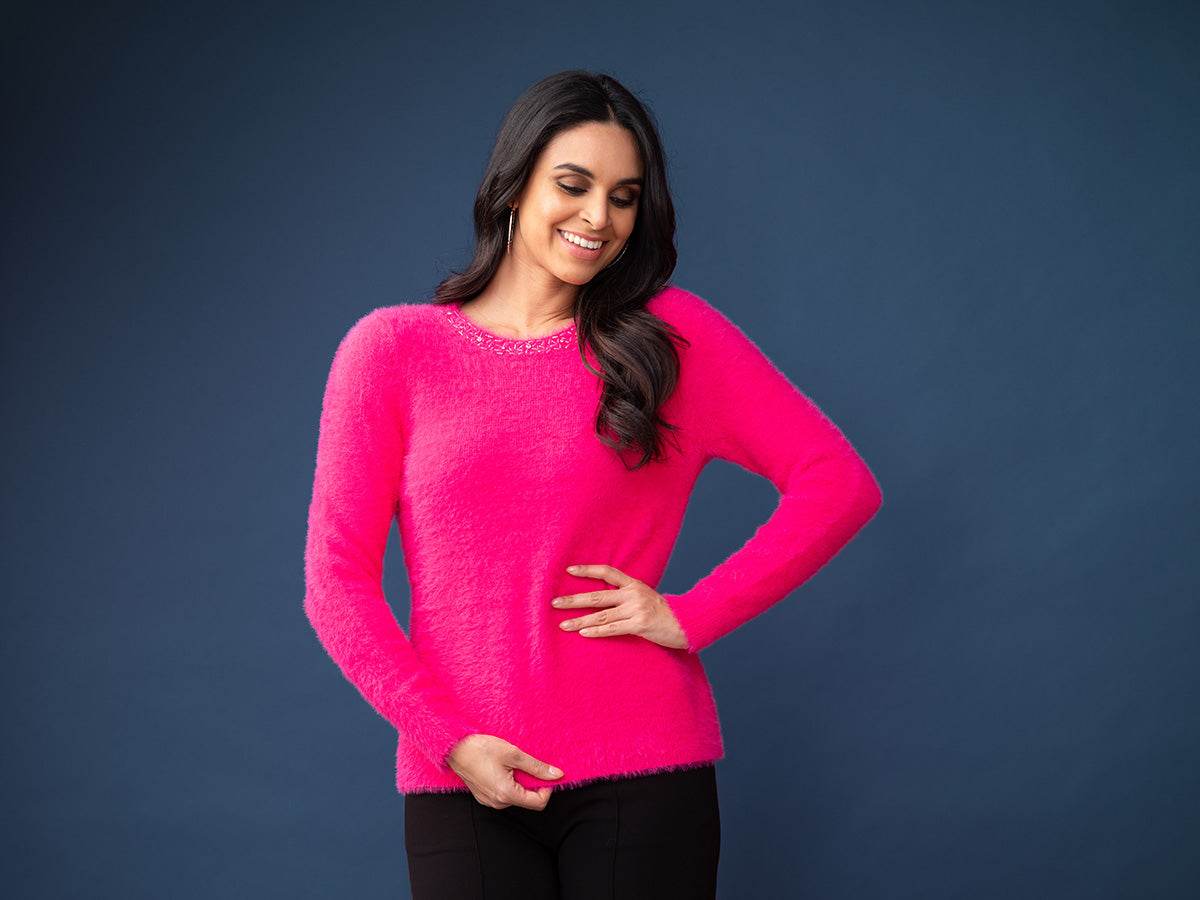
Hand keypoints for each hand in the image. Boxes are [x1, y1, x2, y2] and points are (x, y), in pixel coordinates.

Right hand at [447, 733, 563, 810]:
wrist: (454, 748)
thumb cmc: (481, 749)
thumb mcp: (513, 754)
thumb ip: (536, 767)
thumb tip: (556, 775)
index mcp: (506, 794)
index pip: (538, 803)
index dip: (547, 788)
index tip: (544, 773)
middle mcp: (497, 803)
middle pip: (527, 800)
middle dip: (532, 783)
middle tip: (526, 764)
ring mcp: (489, 801)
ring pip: (515, 797)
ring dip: (520, 782)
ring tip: (511, 764)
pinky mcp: (484, 796)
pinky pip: (503, 794)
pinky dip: (509, 783)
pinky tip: (501, 768)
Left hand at [551, 564, 688, 649]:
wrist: (687, 623)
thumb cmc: (664, 613)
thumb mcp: (646, 596)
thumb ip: (627, 595)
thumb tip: (604, 599)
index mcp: (634, 584)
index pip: (607, 572)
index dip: (587, 570)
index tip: (569, 570)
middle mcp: (633, 594)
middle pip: (597, 596)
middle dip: (573, 600)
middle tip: (554, 603)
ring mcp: (636, 609)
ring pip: (602, 615)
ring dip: (580, 621)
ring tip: (563, 625)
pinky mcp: (640, 625)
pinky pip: (613, 629)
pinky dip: (597, 632)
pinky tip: (583, 633)